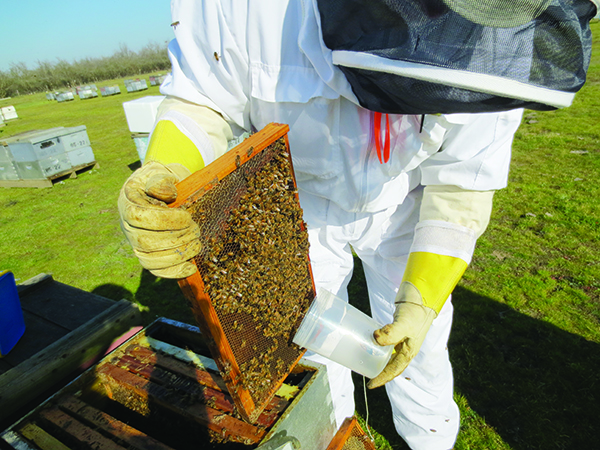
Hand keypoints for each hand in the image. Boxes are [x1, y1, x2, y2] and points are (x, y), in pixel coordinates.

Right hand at [118, 161, 201, 278]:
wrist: (162, 190)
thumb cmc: (163, 180)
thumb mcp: (160, 172)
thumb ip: (161, 180)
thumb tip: (168, 194)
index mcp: (128, 203)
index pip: (139, 218)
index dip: (165, 220)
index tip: (187, 217)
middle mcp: (127, 226)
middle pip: (145, 242)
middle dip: (176, 239)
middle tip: (196, 229)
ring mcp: (135, 244)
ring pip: (150, 260)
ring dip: (178, 255)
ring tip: (197, 243)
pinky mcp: (147, 255)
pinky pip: (156, 270)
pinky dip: (174, 272)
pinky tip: (191, 267)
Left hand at [367, 282, 436, 388]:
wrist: (422, 296)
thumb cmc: (416, 312)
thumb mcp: (404, 324)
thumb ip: (391, 332)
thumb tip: (375, 339)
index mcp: (409, 352)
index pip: (394, 370)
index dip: (382, 378)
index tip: (370, 384)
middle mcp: (406, 347)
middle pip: (391, 365)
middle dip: (379, 371)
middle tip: (364, 372)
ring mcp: (402, 338)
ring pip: (388, 354)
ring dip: (378, 359)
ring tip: (365, 359)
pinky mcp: (398, 329)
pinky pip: (387, 342)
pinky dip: (378, 345)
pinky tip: (370, 342)